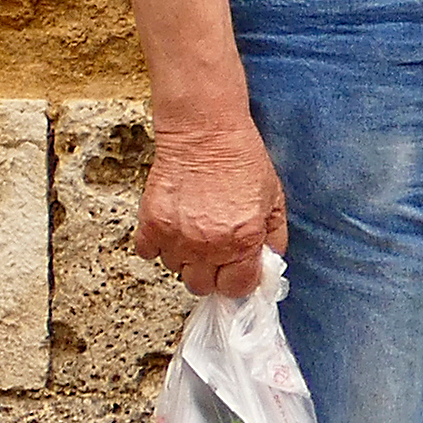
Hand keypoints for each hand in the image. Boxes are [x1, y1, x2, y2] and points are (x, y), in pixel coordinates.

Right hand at [136, 115, 287, 296]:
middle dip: (211, 273)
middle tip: (215, 251)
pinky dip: (157, 244)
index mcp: (243, 241)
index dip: (238, 280)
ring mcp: (177, 238)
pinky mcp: (151, 225)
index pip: (237, 288)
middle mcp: (209, 246)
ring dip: (185, 257)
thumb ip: (274, 239)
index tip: (236, 270)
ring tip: (194, 230)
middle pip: (202, 286)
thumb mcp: (274, 200)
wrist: (205, 133)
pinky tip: (172, 227)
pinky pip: (149, 253)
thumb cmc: (241, 161)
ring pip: (176, 269)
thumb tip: (267, 265)